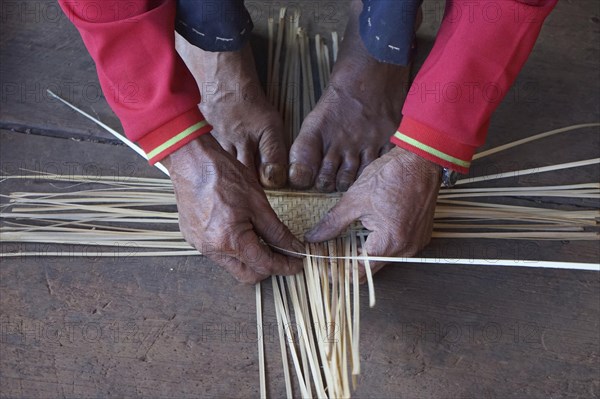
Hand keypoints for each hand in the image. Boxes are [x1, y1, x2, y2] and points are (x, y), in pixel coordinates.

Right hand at [162, 134, 303, 283]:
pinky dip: (233, 249)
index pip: (265, 265)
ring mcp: (199, 245)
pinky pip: (218, 253)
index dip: (285, 266)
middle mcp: (212, 250)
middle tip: (283, 255)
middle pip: (247, 275)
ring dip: (249, 259)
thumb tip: (294, 248)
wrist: (191, 161)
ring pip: (232, 265)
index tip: (297, 263)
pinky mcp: (193, 238)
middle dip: (267, 268)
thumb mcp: (259, 204)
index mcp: (230, 241)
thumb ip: (277, 232)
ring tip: (263, 241)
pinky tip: (242, 232)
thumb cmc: (224, 176)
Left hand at [305, 147, 440, 281]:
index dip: (340, 273)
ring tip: (344, 245)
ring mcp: (416, 243)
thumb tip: (313, 237)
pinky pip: (396, 249)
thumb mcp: (355, 199)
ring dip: (365, 254)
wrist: (422, 159)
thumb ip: (333, 223)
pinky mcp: (420, 235)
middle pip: (372, 268)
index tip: (324, 269)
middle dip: (350, 264)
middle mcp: (406, 249)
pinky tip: (366, 234)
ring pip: (383, 259)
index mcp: (390, 243)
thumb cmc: (391, 175)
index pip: (360, 273)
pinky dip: (380, 245)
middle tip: (329, 255)